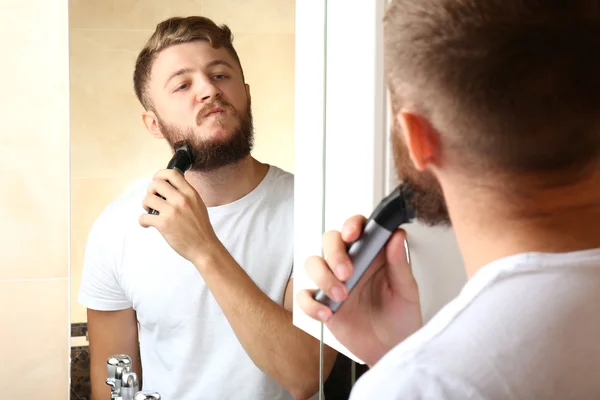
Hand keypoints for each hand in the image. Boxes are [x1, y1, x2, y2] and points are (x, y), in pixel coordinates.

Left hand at [139, 169, 219, 263]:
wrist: (204, 247)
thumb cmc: (201, 228)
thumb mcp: (198, 204)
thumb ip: (186, 194)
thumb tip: (171, 186)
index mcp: (190, 193)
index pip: (171, 174)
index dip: (160, 175)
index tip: (156, 180)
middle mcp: (181, 199)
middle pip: (156, 184)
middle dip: (150, 191)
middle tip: (153, 200)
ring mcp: (172, 211)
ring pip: (147, 199)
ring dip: (145, 205)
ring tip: (150, 212)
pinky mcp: (163, 224)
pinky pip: (143, 217)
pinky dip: (143, 221)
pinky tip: (148, 224)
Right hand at [297, 215, 422, 365]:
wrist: (390, 350)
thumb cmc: (401, 319)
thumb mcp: (406, 291)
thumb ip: (399, 263)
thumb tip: (397, 235)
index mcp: (371, 255)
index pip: (357, 228)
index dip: (351, 225)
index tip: (353, 234)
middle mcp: (350, 264)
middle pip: (330, 241)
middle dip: (334, 253)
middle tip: (347, 273)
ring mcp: (333, 282)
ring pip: (313, 263)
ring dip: (323, 277)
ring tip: (341, 297)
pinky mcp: (323, 303)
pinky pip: (304, 296)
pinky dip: (310, 304)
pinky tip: (327, 314)